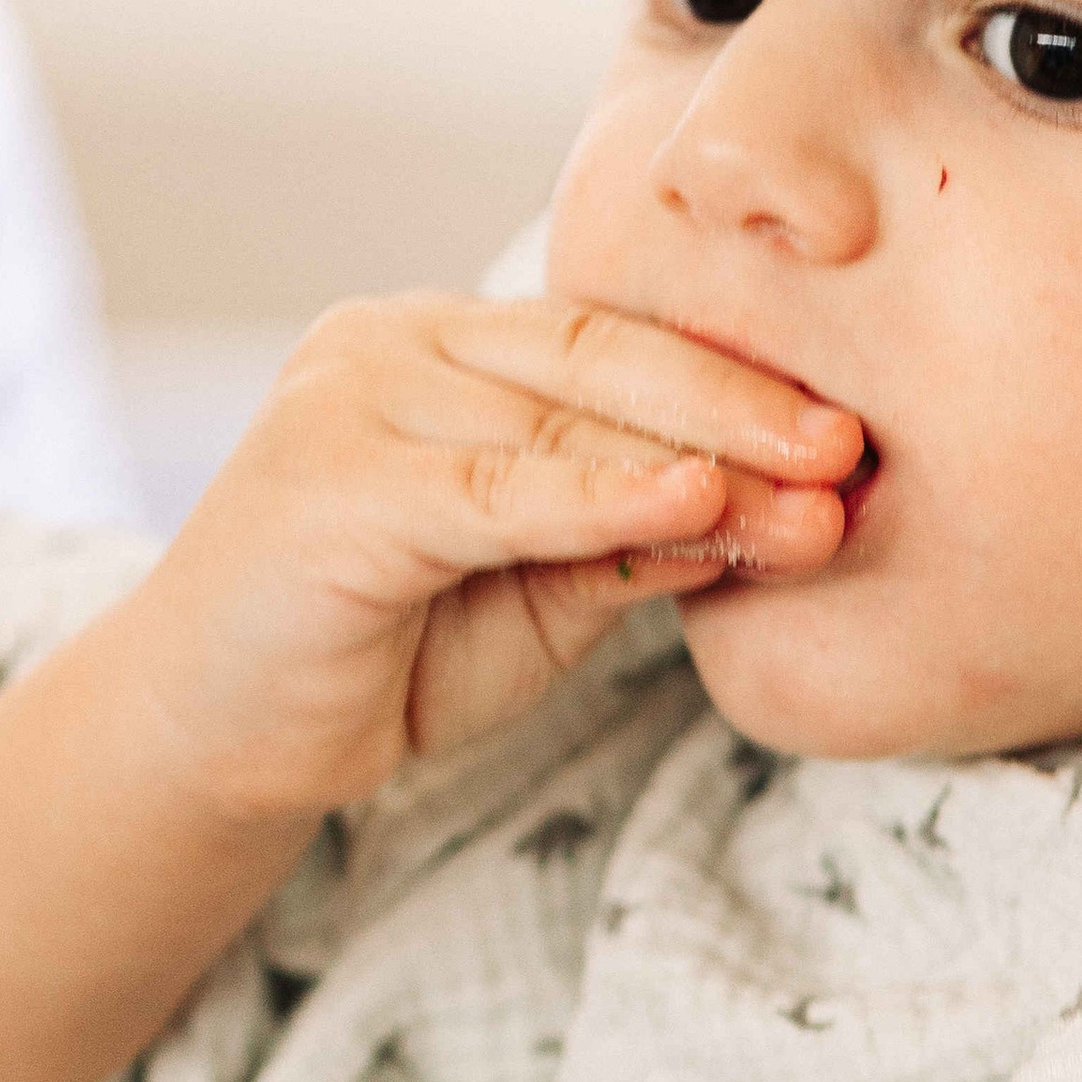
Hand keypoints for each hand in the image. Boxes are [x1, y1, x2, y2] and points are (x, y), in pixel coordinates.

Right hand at [136, 295, 863, 825]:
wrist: (225, 737)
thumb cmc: (384, 657)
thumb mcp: (543, 593)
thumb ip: (634, 540)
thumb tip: (776, 511)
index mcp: (445, 349)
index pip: (614, 349)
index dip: (738, 387)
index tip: (852, 434)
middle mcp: (391, 344)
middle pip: (599, 360)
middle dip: (740, 408)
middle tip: (856, 448)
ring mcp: (350, 399)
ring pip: (560, 420)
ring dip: (701, 462)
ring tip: (813, 498)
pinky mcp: (331, 482)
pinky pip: (498, 489)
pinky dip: (603, 495)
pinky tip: (696, 503)